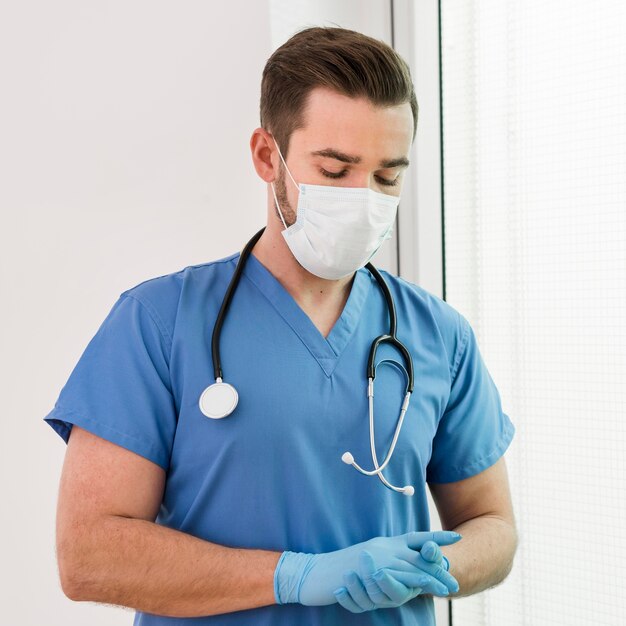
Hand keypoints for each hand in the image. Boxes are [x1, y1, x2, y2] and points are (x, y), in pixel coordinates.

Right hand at [274, 530, 460, 605]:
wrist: (317, 572)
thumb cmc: (341, 569)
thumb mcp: (366, 560)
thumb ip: (385, 560)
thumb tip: (400, 565)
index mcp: (384, 543)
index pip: (415, 537)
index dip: (435, 537)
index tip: (455, 537)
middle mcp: (384, 547)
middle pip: (419, 554)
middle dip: (439, 565)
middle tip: (456, 576)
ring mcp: (378, 558)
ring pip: (412, 566)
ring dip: (433, 578)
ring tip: (449, 588)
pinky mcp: (371, 571)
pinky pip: (398, 576)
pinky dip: (414, 582)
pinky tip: (426, 589)